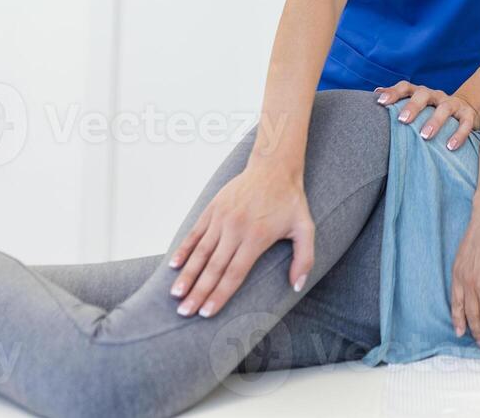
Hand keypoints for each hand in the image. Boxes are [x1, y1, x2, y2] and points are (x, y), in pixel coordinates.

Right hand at [167, 163, 314, 317]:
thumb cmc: (290, 201)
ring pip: (200, 252)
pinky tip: (174, 266)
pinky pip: (195, 232)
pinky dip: (184, 249)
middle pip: (214, 267)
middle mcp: (236, 229)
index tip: (207, 312)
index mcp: (257, 238)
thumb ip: (305, 258)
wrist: (274, 166)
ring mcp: (222, 218)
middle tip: (184, 312)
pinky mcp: (213, 208)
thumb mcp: (305, 228)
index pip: (234, 273)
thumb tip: (297, 286)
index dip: (219, 294)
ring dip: (187, 274)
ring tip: (176, 295)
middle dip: (198, 292)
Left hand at [376, 81, 479, 150]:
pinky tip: (450, 147)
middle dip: (413, 106)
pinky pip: (465, 123)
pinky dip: (459, 134)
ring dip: (435, 121)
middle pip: (424, 95)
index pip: (406, 87)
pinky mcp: (468, 115)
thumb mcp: (419, 107)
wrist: (466, 109)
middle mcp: (436, 96)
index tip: (380, 101)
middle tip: (403, 120)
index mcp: (422, 93)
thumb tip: (375, 96)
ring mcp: (453, 104)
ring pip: (445, 108)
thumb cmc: (433, 111)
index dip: (393, 92)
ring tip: (425, 136)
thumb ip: (400, 103)